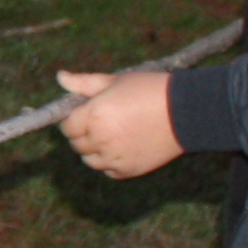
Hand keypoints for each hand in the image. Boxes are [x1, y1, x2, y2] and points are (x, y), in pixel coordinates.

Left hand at [55, 69, 185, 178]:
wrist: (187, 111)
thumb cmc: (150, 90)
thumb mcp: (116, 81)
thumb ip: (84, 83)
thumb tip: (60, 77)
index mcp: (94, 116)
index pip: (67, 126)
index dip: (73, 119)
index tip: (85, 113)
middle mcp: (100, 139)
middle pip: (77, 144)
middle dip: (83, 133)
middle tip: (102, 121)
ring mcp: (114, 157)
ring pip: (90, 159)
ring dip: (94, 149)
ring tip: (113, 134)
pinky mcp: (128, 170)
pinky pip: (108, 170)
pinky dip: (110, 161)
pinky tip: (124, 146)